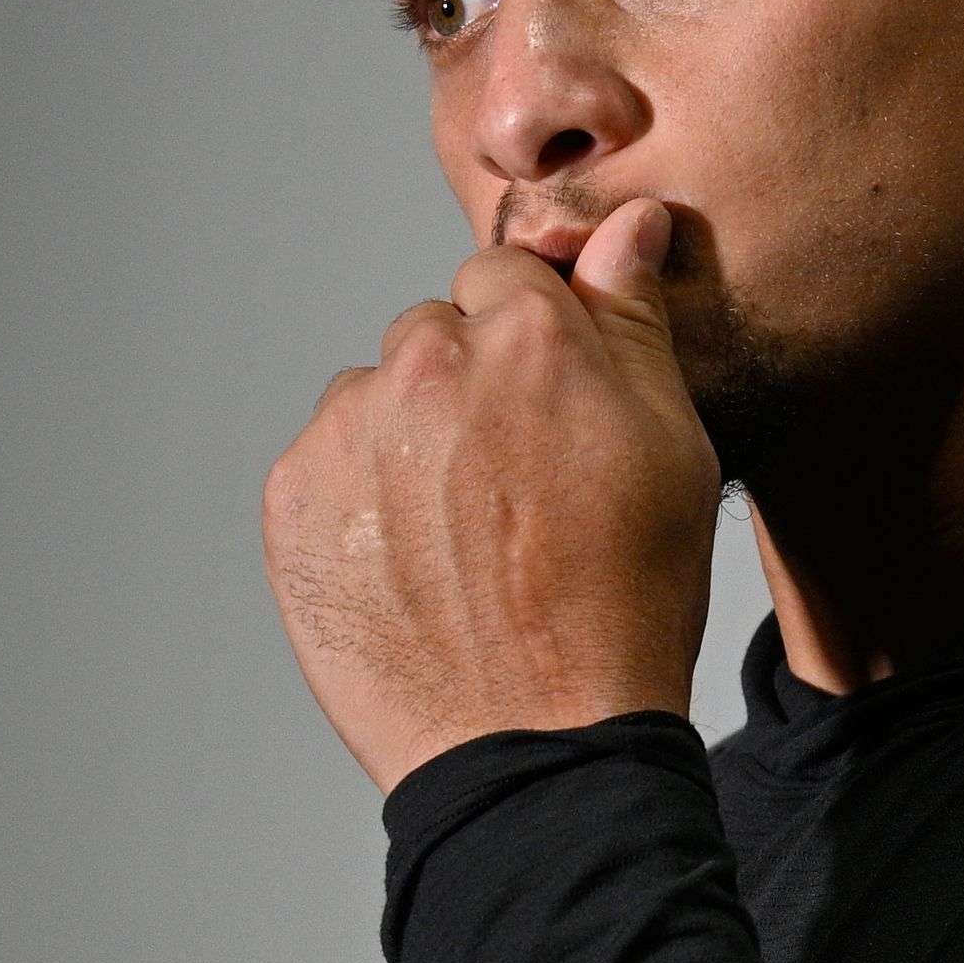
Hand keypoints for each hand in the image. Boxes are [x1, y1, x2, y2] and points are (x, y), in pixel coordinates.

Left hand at [263, 200, 720, 792]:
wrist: (533, 738)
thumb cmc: (623, 597)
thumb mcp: (671, 447)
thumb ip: (633, 320)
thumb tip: (630, 224)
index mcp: (524, 336)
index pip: (508, 273)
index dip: (539, 342)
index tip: (555, 411)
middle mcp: (422, 363)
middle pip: (436, 334)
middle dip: (469, 386)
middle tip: (516, 485)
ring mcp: (345, 433)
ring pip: (377, 399)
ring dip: (410, 441)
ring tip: (462, 536)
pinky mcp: (292, 499)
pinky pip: (328, 464)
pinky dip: (362, 499)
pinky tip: (415, 563)